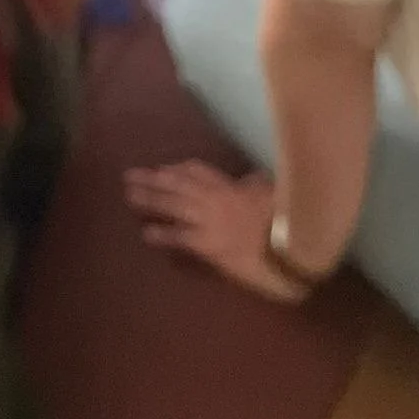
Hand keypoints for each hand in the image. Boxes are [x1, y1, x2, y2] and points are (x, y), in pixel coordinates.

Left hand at [125, 164, 306, 302]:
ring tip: (129, 195)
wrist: (290, 247)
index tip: (163, 170)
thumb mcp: (274, 192)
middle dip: (153, 179)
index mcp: (230, 185)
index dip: (177, 170)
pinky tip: (147, 234)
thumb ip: (259, 183)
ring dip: (149, 199)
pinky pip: (181, 237)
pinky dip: (163, 234)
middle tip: (129, 175)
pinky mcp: (209, 245)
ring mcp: (210, 220)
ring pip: (173, 205)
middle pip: (177, 184)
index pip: (197, 171)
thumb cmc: (287, 221)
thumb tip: (254, 176)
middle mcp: (215, 199)